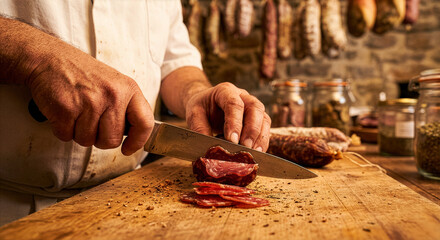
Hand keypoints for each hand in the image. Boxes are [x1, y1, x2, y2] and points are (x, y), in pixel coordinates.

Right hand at [27, 40, 153, 155]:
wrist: (49, 58)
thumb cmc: (83, 74)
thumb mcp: (114, 83)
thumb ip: (126, 107)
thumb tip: (135, 137)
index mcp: (128, 88)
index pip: (145, 123)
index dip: (138, 141)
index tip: (128, 148)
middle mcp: (112, 95)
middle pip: (112, 140)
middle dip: (99, 138)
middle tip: (90, 120)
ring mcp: (89, 102)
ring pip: (87, 141)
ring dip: (78, 132)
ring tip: (76, 111)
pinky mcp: (66, 109)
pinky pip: (67, 136)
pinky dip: (62, 129)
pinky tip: (64, 111)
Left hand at [185, 82, 270, 151]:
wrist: (206, 105)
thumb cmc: (201, 109)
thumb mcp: (194, 115)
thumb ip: (199, 129)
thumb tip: (209, 149)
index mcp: (225, 91)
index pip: (234, 103)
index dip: (234, 122)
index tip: (232, 140)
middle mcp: (243, 96)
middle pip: (254, 108)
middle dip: (251, 129)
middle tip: (245, 147)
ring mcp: (252, 106)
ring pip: (263, 118)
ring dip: (260, 137)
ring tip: (254, 153)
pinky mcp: (258, 118)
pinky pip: (266, 128)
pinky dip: (263, 141)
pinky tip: (257, 153)